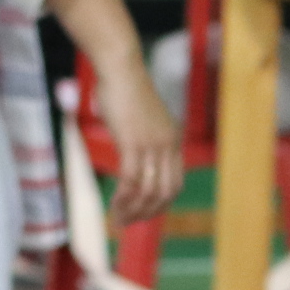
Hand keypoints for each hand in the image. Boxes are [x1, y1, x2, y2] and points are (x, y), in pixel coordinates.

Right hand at [45, 0, 185, 224]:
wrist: (120, 66)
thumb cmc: (124, 87)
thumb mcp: (139, 118)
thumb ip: (141, 138)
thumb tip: (129, 151)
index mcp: (173, 140)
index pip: (175, 183)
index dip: (160, 203)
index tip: (143, 213)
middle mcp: (169, 145)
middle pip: (166, 192)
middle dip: (149, 213)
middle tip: (129, 223)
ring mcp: (153, 145)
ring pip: (149, 190)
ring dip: (134, 210)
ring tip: (118, 220)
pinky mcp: (134, 142)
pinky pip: (132, 180)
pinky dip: (124, 198)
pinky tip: (114, 206)